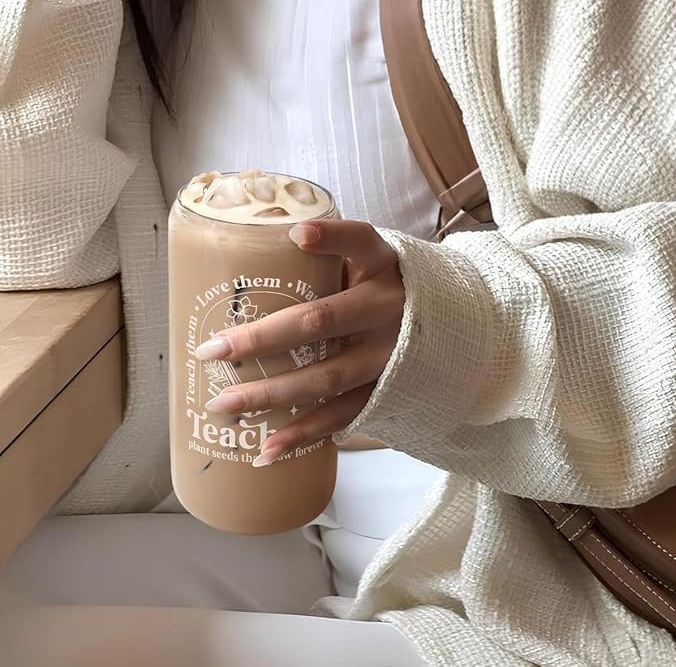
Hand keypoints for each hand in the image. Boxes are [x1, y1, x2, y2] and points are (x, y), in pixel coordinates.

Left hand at [195, 219, 403, 465]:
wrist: (452, 333)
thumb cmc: (388, 292)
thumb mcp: (374, 264)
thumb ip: (334, 257)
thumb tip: (266, 252)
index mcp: (384, 268)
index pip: (361, 242)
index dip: (332, 237)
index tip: (296, 236)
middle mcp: (388, 312)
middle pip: (320, 322)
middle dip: (261, 338)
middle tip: (210, 351)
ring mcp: (390, 356)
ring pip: (327, 377)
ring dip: (272, 394)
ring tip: (221, 405)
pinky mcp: (387, 392)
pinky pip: (342, 416)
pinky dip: (303, 435)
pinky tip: (266, 452)